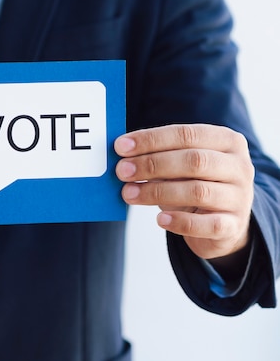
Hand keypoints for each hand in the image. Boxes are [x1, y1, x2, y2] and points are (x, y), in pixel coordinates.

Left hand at [115, 124, 253, 264]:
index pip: (186, 134)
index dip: (151, 140)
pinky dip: (181, 222)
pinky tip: (160, 219)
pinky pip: (208, 224)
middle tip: (122, 171)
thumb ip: (157, 157)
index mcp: (226, 141)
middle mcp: (239, 166)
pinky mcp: (233, 225)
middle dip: (152, 164)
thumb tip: (122, 155)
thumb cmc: (193, 185)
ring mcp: (239, 197)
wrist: (221, 223)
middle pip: (193, 160)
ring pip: (198, 191)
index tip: (121, 147)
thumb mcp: (179, 167)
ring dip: (157, 192)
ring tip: (128, 194)